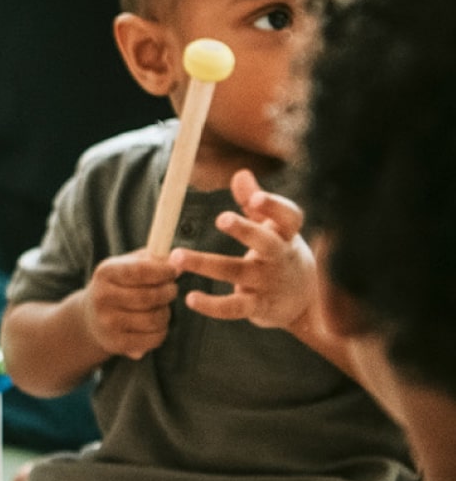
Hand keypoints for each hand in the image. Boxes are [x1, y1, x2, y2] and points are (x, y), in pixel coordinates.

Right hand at [82, 249, 178, 359]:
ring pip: (155, 319)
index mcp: (105, 273)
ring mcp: (108, 322)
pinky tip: (156, 324)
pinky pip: (154, 338)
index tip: (175, 271)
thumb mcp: (126, 265)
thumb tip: (179, 263)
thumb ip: (151, 259)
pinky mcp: (117, 343)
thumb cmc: (117, 286)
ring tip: (162, 307)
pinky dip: (161, 330)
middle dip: (168, 291)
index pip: (140, 271)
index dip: (163, 271)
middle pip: (150, 297)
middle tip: (172, 289)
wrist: (91, 318)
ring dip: (165, 312)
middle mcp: (102, 298)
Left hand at [169, 169, 314, 330]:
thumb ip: (255, 204)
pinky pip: (234, 307)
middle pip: (266, 242)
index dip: (275, 207)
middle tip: (221, 218)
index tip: (255, 199)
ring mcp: (269, 283)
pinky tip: (190, 298)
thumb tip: (240, 173)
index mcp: (285, 234)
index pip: (289, 217)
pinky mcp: (259, 307)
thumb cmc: (281, 254)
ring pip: (238, 272)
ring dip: (206, 264)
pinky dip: (212, 305)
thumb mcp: (273, 229)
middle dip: (245, 230)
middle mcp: (280, 257)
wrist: (303, 301)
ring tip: (176, 256)